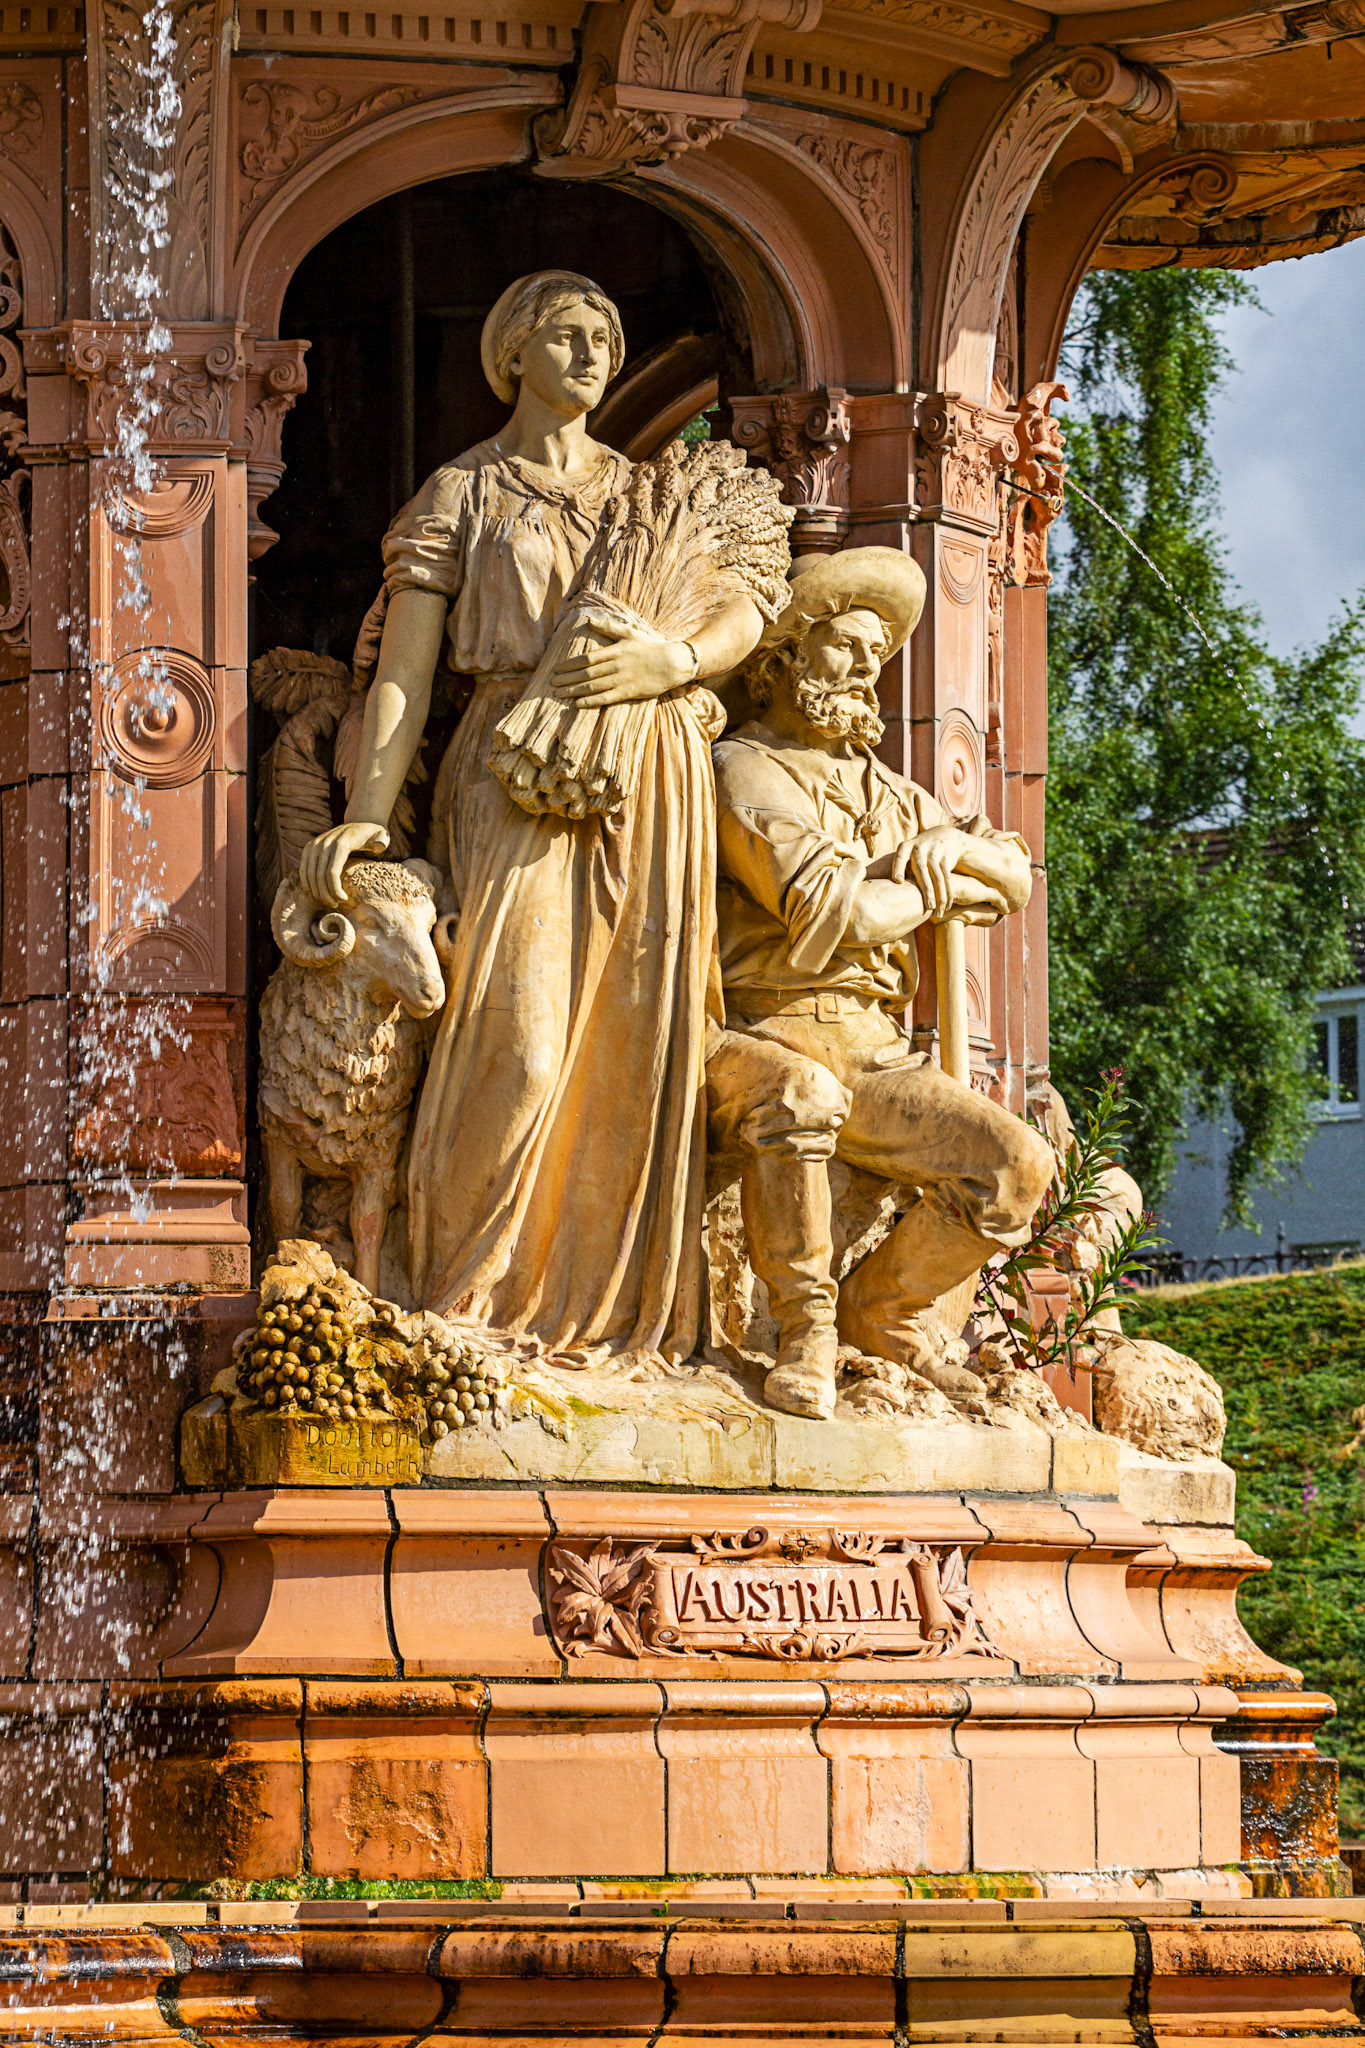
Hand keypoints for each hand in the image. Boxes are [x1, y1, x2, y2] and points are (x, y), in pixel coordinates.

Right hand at [299, 820, 389, 906]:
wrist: (359, 822)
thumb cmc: (372, 835)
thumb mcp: (381, 836)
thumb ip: (381, 840)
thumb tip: (378, 845)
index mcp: (341, 843)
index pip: (332, 872)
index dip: (335, 890)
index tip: (344, 900)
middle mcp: (324, 842)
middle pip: (319, 875)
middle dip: (326, 894)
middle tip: (335, 905)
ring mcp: (315, 844)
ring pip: (309, 874)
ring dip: (316, 891)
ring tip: (328, 901)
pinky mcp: (309, 848)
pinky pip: (303, 869)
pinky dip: (308, 883)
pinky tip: (316, 893)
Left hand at [550, 620, 695, 707]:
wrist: (672, 663)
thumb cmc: (650, 646)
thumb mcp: (629, 632)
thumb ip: (608, 628)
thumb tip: (589, 621)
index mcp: (614, 651)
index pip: (586, 659)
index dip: (568, 664)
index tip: (556, 669)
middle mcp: (615, 666)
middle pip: (585, 673)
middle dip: (566, 679)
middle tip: (551, 682)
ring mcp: (621, 680)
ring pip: (592, 686)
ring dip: (573, 690)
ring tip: (558, 693)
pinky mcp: (628, 693)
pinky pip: (606, 698)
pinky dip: (590, 701)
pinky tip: (577, 704)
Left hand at [892, 824, 972, 918]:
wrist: (941, 835)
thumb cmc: (915, 854)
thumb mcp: (905, 853)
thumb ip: (895, 869)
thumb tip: (880, 894)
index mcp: (905, 847)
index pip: (900, 857)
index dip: (898, 868)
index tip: (898, 881)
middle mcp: (919, 848)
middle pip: (922, 871)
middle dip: (927, 890)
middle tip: (929, 907)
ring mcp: (934, 852)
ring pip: (938, 877)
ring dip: (940, 896)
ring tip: (938, 912)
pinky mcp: (946, 857)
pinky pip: (947, 878)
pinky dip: (948, 892)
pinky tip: (946, 905)